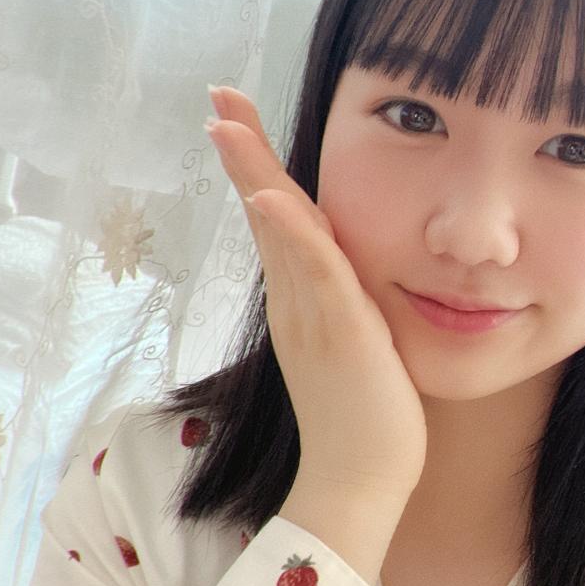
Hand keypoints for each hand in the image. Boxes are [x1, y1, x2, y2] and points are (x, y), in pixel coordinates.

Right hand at [206, 86, 427, 505]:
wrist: (358, 486)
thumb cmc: (365, 421)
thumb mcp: (353, 348)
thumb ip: (344, 307)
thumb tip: (350, 277)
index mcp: (302, 303)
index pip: (279, 223)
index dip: (259, 171)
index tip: (238, 123)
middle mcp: (296, 303)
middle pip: (266, 213)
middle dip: (244, 153)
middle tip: (220, 99)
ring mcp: (313, 318)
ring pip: (282, 232)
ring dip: (255, 173)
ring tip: (227, 123)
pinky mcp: (341, 336)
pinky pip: (317, 275)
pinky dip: (293, 234)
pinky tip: (273, 196)